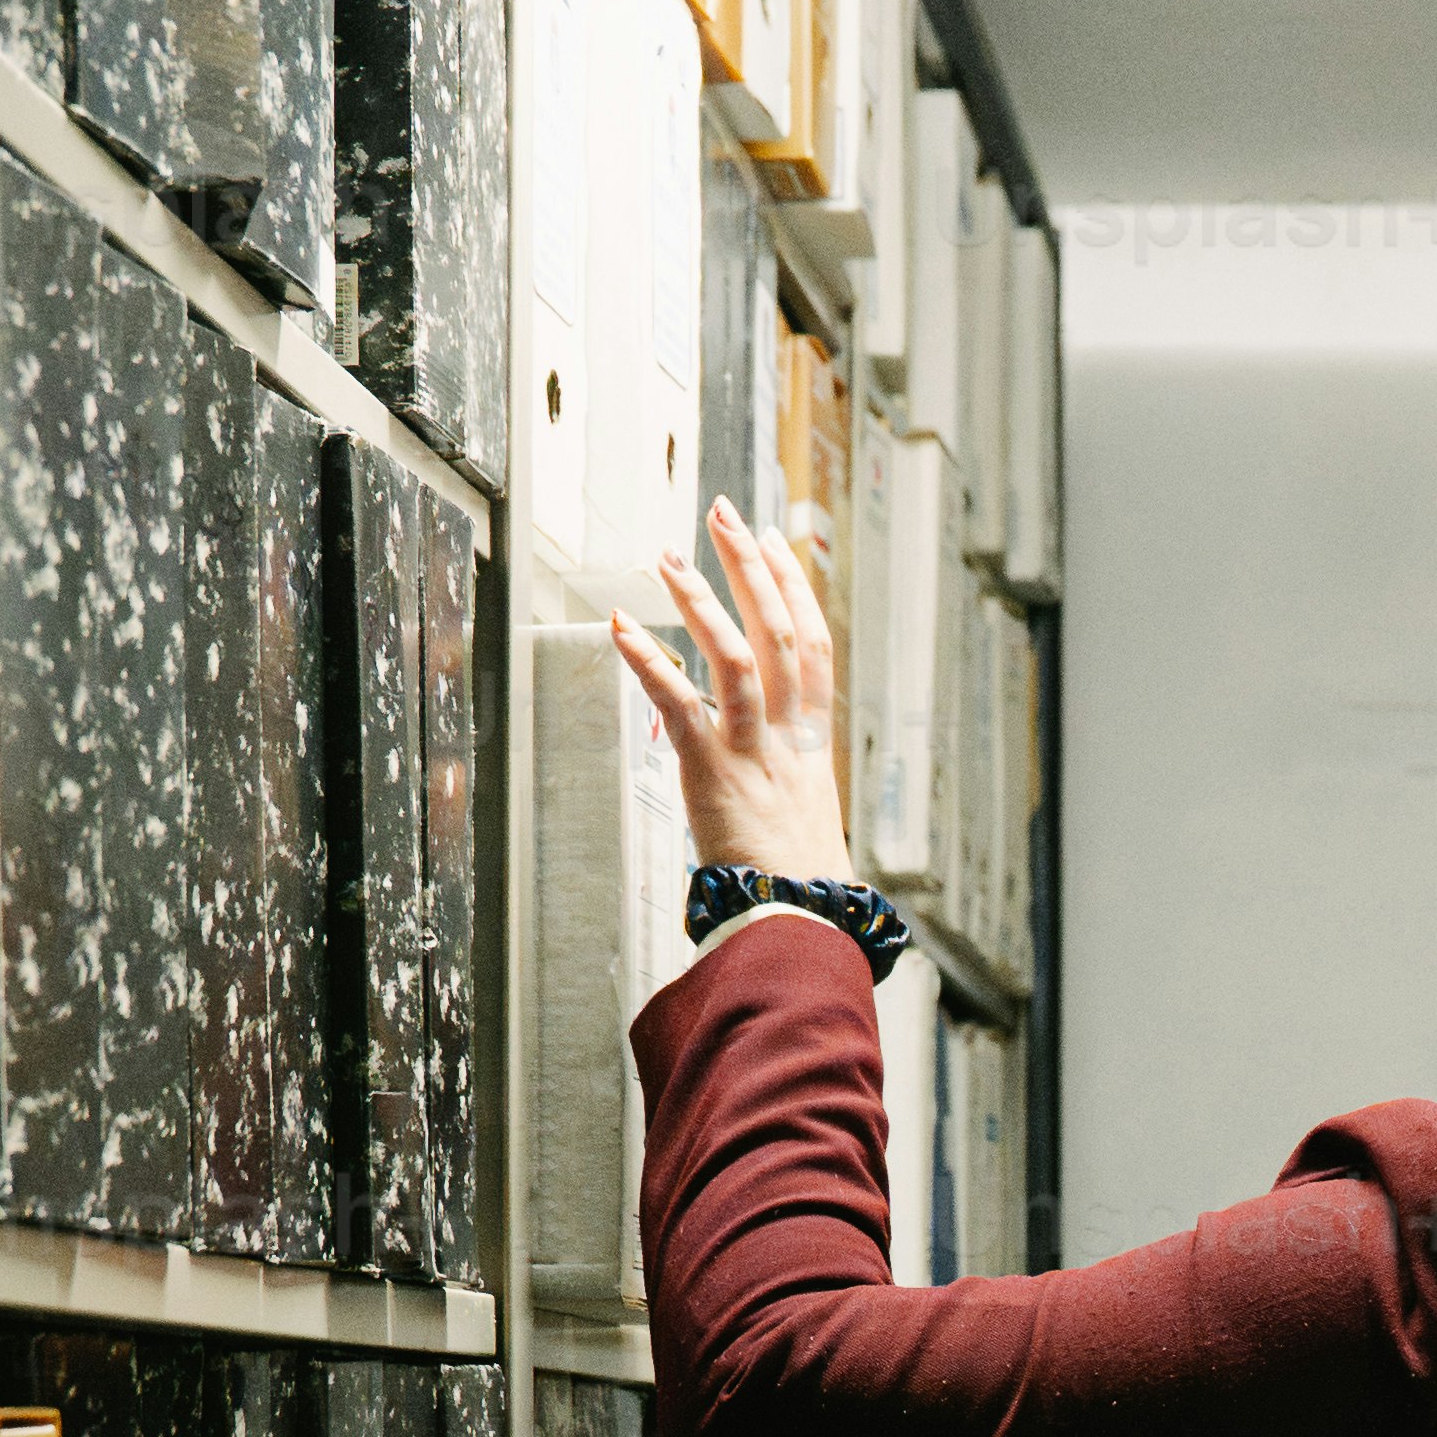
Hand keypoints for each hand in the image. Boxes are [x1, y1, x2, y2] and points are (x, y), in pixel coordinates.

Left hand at [617, 502, 845, 880]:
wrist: (798, 923)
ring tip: (668, 557)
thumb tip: (739, 745)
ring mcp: (754, 751)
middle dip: (752, 566)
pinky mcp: (714, 773)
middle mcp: (789, 735)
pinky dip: (649, 662)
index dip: (795, 586)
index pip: (812, 643)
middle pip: (779, 630)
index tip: (778, 541)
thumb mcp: (802, 813)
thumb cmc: (798, 883)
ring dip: (700, 599)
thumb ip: (779, 768)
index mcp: (814, 741)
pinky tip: (622, 627)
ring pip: (735, 655)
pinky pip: (680, 705)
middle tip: (725, 513)